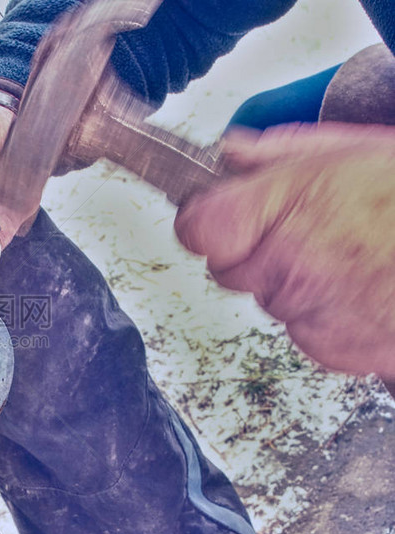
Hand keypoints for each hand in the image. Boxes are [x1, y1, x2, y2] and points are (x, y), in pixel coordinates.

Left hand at [175, 122, 394, 377]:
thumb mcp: (350, 151)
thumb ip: (279, 155)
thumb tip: (231, 156)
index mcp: (279, 213)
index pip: (198, 229)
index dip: (209, 218)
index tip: (223, 212)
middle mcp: (285, 270)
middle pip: (230, 268)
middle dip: (258, 249)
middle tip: (313, 229)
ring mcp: (310, 316)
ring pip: (272, 301)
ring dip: (296, 284)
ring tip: (355, 257)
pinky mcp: (337, 351)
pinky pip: (307, 332)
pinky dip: (327, 317)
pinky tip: (366, 288)